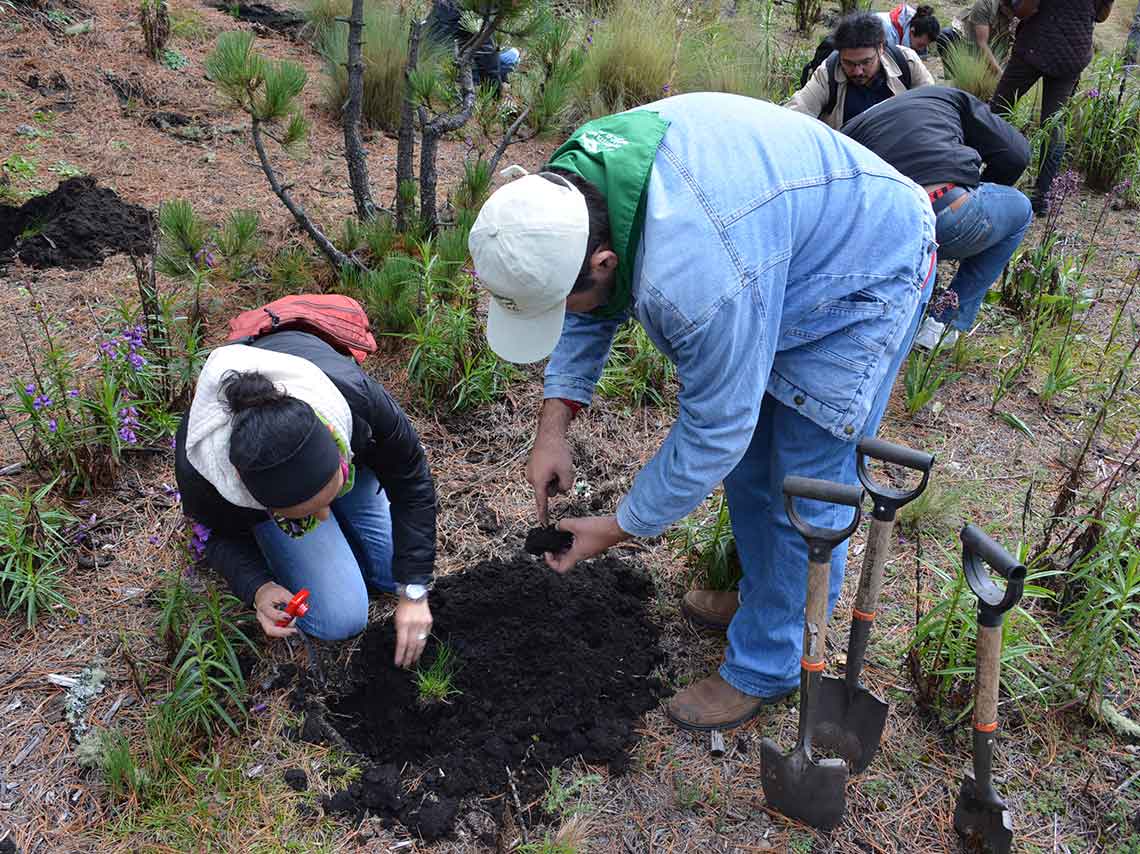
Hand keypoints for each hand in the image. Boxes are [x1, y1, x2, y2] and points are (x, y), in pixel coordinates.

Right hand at [253, 581, 299, 638]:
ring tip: (294, 627)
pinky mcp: (268, 624)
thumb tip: (301, 607)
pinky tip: (290, 625)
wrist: (263, 593)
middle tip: (294, 630)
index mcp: (263, 606)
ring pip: (273, 632)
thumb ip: (292, 600)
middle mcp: (262, 616)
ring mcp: (264, 621)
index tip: (290, 616)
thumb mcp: (282, 593)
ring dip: (284, 631)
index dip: (281, 617)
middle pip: (270, 629)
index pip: (270, 614)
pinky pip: (275, 630)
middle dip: (283, 632)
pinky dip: (283, 629)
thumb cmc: (271, 592)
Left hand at [394, 597, 432, 667]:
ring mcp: (423, 623)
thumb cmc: (403, 608)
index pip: (402, 644)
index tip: (398, 663)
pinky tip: (419, 650)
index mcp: (403, 623)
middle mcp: (414, 624)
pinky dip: (422, 644)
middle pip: (411, 645)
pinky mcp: (429, 622)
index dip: (400, 655)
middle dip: (408, 657)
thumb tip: (402, 646)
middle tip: (406, 666)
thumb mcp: (397, 619)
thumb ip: (400, 632)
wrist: (414, 594)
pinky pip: (426, 636)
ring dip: (416, 654)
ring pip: (420, 643)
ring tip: (413, 661)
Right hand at [527, 400, 576, 523]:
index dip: (543, 514)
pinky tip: (552, 459)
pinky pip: (545, 474)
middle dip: (556, 483)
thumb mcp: (567, 471)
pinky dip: (551, 470)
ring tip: (556, 462)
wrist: (549, 433)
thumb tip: (561, 490)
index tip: (543, 524)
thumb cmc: (557, 452)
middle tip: (560, 467)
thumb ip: (566, 486)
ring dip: (554, 476)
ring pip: (548, 482)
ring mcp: (531, 472)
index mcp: (539, 481)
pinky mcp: (533, 466)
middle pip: (549, 490)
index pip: (541, 502)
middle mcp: (532, 478)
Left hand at [544, 515, 629, 573]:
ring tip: (560, 535)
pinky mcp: (594, 543)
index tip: (548, 551)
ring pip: (572, 553)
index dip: (551, 562)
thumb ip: (563, 525)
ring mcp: (589, 550)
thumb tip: (557, 526)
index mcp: (578, 555)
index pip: (561, 568)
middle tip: (552, 543)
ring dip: (564, 546)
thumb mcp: (577, 524)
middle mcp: (583, 555)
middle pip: (565, 561)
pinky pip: (580, 546)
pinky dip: (573, 541)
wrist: (619, 527)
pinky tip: (572, 530)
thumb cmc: (601, 530)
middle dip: (556, 553)